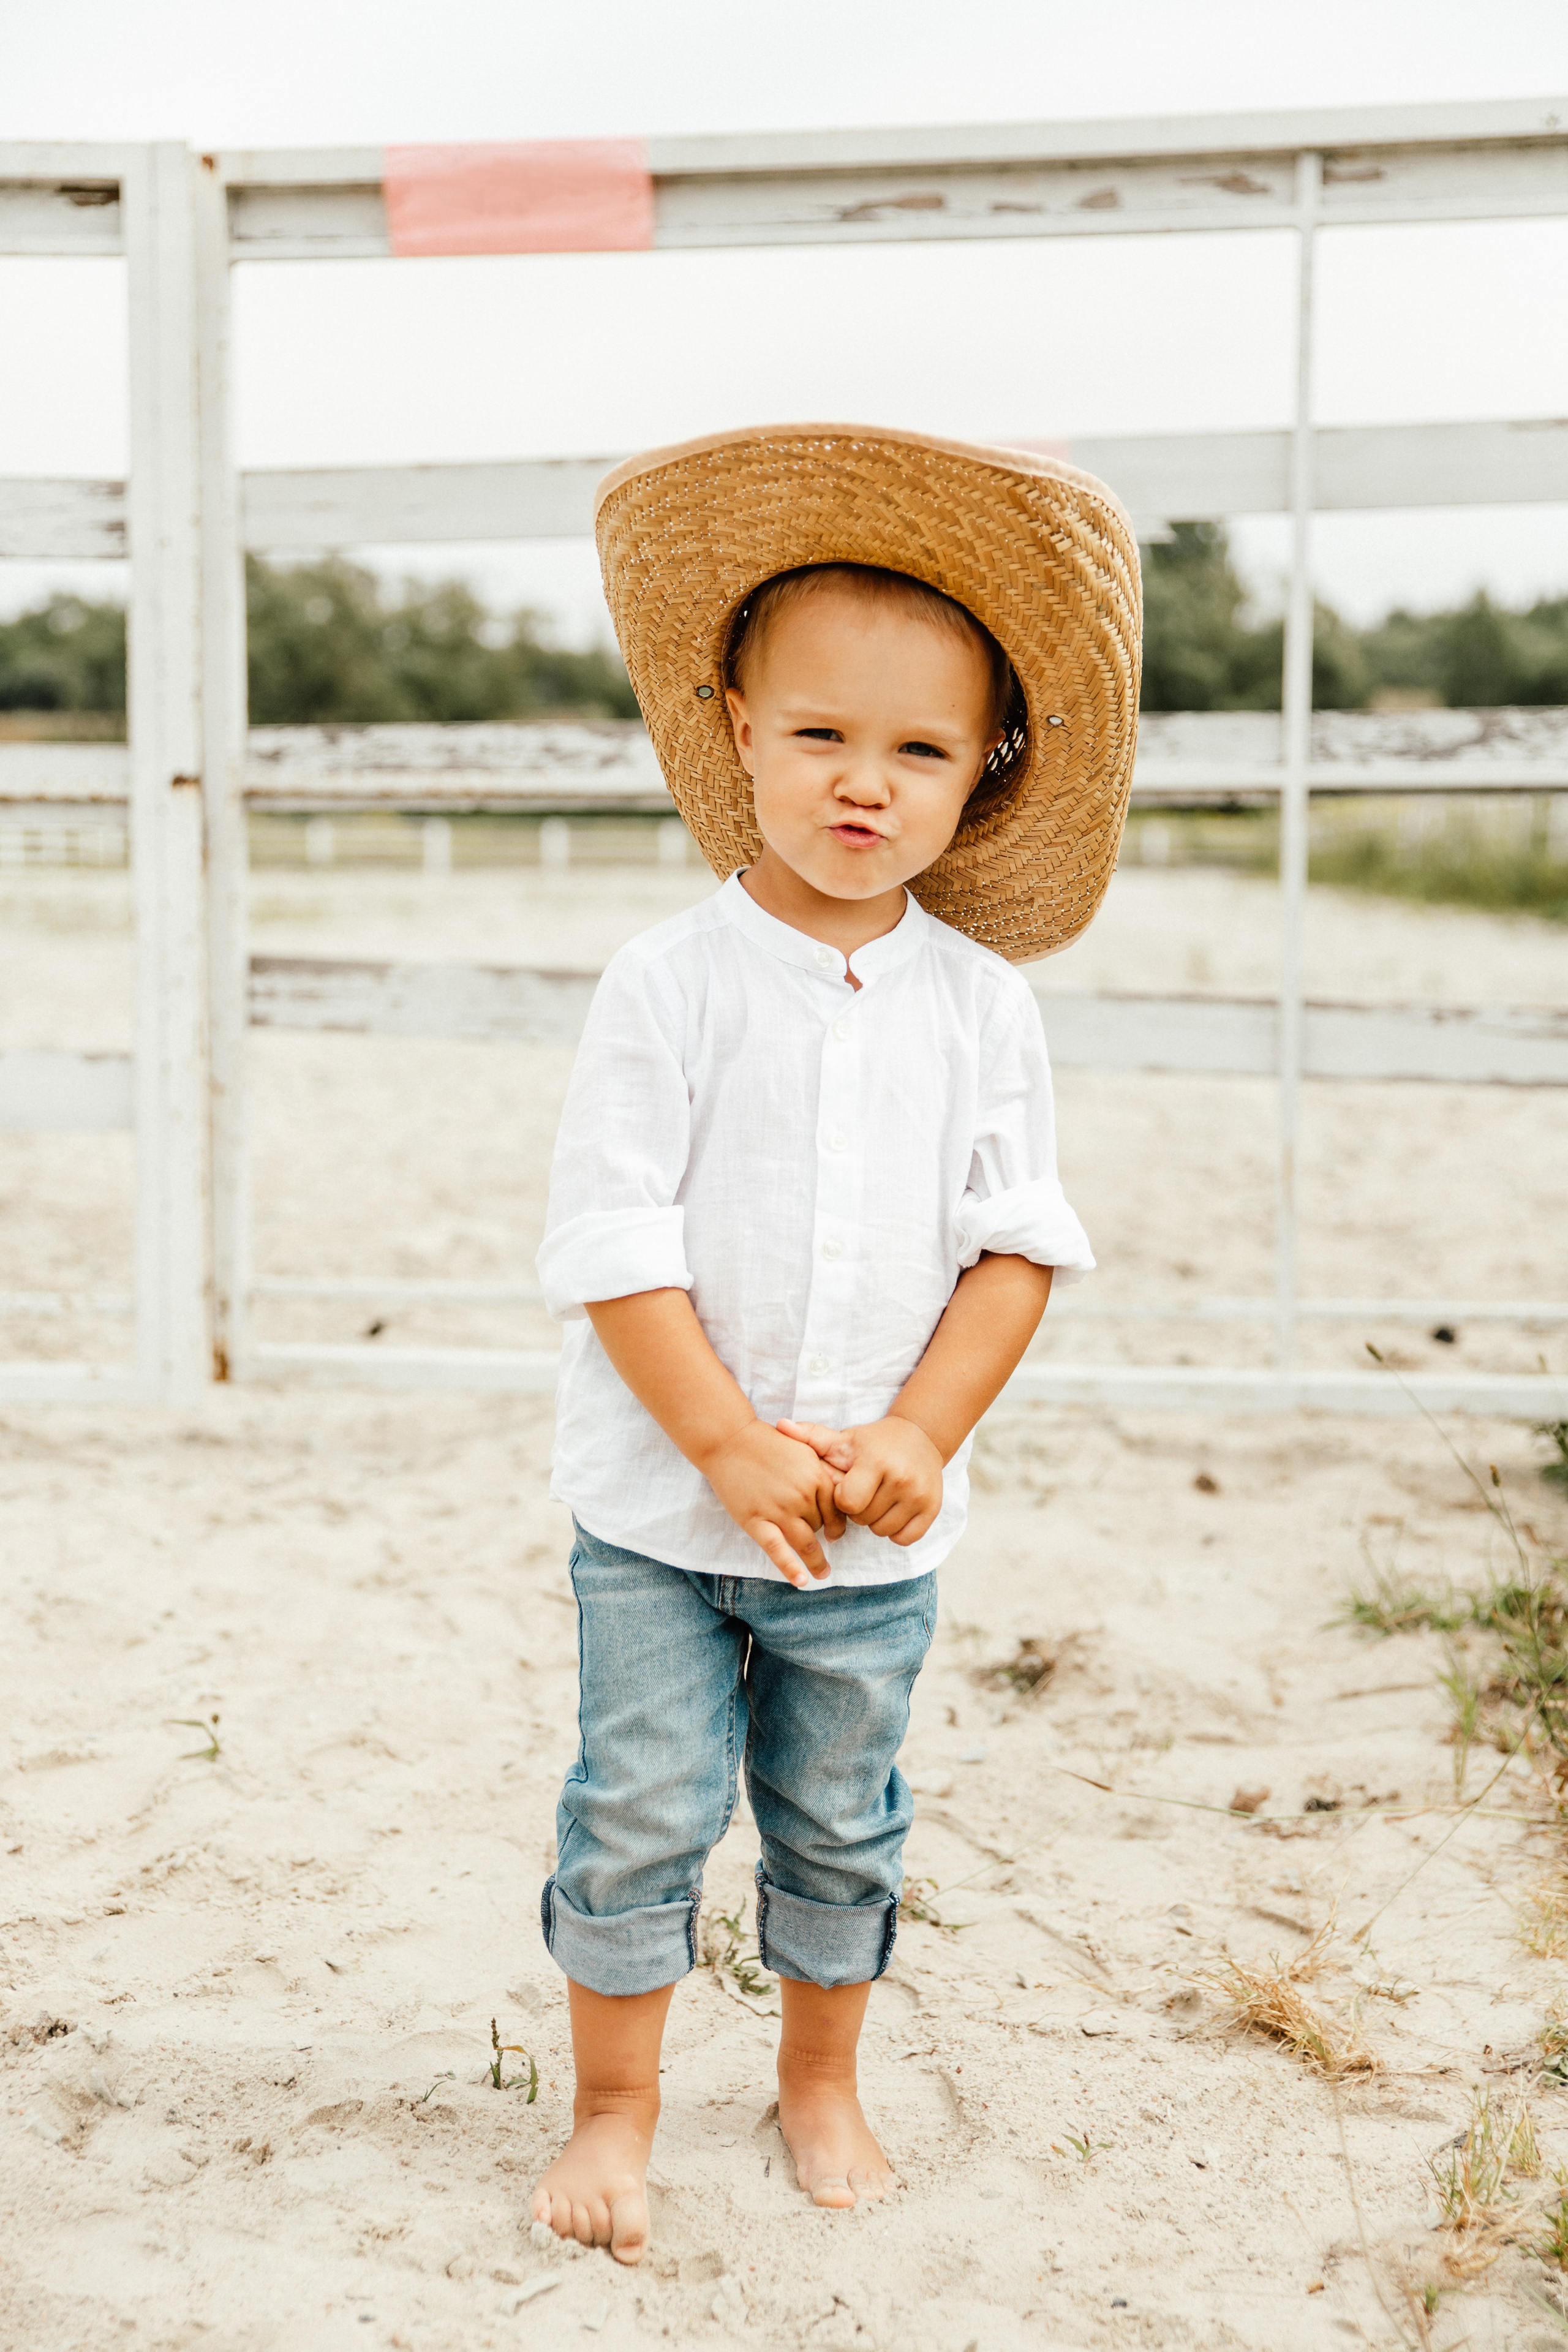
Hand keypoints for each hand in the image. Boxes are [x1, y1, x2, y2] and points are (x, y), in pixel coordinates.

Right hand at [699, 1420, 846, 1587]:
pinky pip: (778, 1551)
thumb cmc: (766, 1443)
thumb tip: (837, 1493)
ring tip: (824, 1574)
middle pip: (819, 1525)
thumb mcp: (802, 1450)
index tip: (835, 1533)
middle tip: (821, 1542)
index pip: (837, 1509)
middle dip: (819, 1532)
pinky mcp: (756, 1521)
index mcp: (816, 1476)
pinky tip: (801, 1581)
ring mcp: (779, 1510)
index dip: (837, 1523)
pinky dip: (791, 1568)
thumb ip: (820, 1472)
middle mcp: (802, 1495)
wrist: (730, 1440)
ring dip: (817, 1561)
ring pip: (805, 1542)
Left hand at [777, 1415, 944, 1547]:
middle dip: (859, 1511)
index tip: (848, 1486)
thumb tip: (779, 1424)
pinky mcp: (933, 1509)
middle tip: (865, 1491)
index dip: (842, 1500)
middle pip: (864, 1519)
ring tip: (878, 1499)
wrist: (921, 1437)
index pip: (847, 1503)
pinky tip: (893, 1510)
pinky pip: (905, 1538)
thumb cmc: (873, 1443)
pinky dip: (895, 1531)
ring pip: (883, 1531)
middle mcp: (901, 1479)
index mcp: (875, 1462)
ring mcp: (919, 1495)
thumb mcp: (843, 1439)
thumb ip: (810, 1436)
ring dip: (876, 1521)